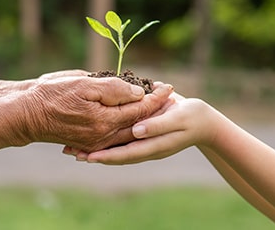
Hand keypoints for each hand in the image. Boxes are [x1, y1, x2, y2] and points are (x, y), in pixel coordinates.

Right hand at [16, 76, 172, 151]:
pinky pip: (116, 137)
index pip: (140, 108)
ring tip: (158, 108)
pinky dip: (129, 127)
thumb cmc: (52, 94)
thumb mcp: (83, 84)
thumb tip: (138, 93)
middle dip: (156, 110)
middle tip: (169, 98)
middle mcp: (104, 136)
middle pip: (139, 123)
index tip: (168, 87)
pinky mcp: (89, 143)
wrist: (27, 115)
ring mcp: (96, 142)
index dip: (156, 97)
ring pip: (129, 132)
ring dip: (145, 119)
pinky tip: (135, 119)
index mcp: (105, 121)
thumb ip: (114, 89)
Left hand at [75, 92, 216, 163]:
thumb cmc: (192, 117)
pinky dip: (106, 138)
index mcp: (153, 146)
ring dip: (97, 147)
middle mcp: (145, 147)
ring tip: (75, 145)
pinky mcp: (143, 133)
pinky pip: (122, 138)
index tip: (87, 157)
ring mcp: (144, 141)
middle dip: (94, 154)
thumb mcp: (177, 119)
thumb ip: (157, 126)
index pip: (125, 154)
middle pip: (116, 154)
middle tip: (70, 152)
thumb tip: (136, 132)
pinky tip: (94, 133)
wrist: (203, 121)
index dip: (106, 156)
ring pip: (116, 147)